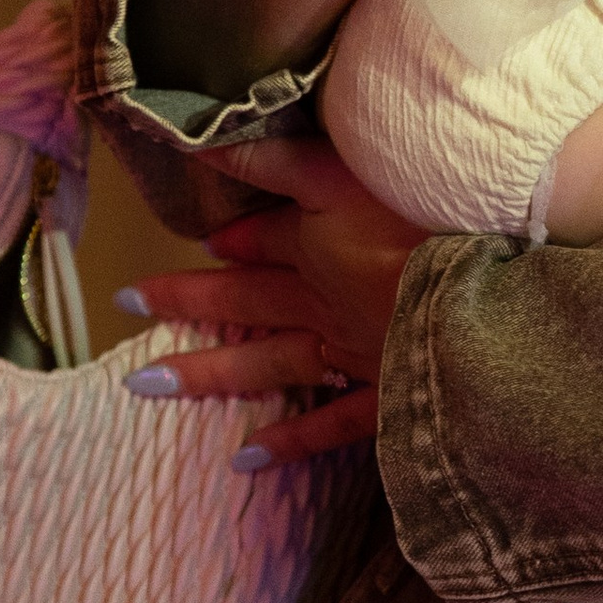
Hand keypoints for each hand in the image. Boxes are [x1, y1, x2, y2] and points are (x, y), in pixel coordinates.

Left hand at [125, 136, 423, 467]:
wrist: (475, 305)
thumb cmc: (421, 226)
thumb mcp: (344, 175)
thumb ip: (277, 157)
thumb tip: (202, 141)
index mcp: (317, 246)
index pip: (264, 238)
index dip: (233, 237)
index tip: (202, 238)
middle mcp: (321, 303)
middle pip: (246, 297)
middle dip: (188, 298)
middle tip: (127, 303)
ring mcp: (350, 352)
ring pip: (267, 363)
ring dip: (209, 372)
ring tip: (146, 385)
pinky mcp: (386, 393)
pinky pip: (330, 424)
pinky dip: (290, 441)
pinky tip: (246, 461)